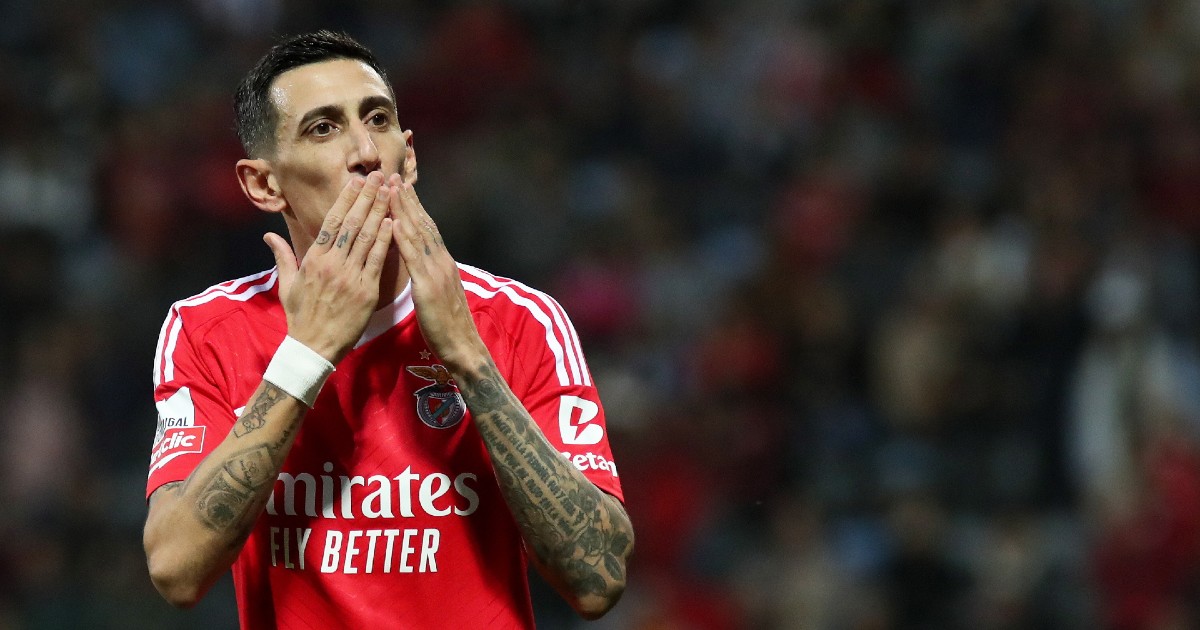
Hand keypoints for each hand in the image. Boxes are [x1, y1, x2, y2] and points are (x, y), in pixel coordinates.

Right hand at [263, 171, 393, 362]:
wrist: (313, 348)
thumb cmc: (300, 317)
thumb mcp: (287, 285)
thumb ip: (282, 256)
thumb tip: (268, 235)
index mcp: (313, 260)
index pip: (332, 222)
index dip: (346, 199)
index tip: (357, 182)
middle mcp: (332, 264)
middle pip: (352, 223)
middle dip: (366, 197)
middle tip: (378, 176)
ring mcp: (350, 276)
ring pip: (366, 237)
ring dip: (379, 211)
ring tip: (389, 191)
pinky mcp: (366, 291)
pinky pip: (377, 260)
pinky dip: (385, 240)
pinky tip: (393, 222)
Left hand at [388, 174, 486, 368]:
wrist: (463, 347)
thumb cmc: (448, 327)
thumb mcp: (439, 294)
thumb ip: (431, 276)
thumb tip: (421, 265)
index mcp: (442, 264)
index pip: (427, 229)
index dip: (414, 207)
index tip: (401, 188)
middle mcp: (441, 261)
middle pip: (423, 224)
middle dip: (407, 199)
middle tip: (392, 176)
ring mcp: (437, 271)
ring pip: (418, 234)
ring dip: (403, 209)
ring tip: (390, 188)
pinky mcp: (429, 285)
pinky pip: (414, 257)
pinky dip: (404, 237)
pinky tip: (393, 221)